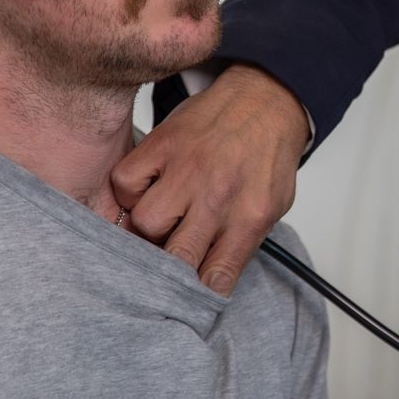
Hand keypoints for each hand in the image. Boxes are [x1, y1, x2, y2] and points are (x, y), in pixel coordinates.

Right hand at [115, 64, 311, 294]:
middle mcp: (218, 195)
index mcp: (250, 215)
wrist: (264, 99)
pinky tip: (149, 189)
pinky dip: (131, 193)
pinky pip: (126, 184)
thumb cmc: (266, 155)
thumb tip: (207, 280)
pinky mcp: (162, 144)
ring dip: (149, 229)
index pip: (217, 276)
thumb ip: (242, 243)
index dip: (198, 295)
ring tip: (163, 218)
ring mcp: (188, 168)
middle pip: (177, 257)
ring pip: (146, 224)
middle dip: (169, 269)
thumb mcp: (272, 205)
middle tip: (168, 260)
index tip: (188, 299)